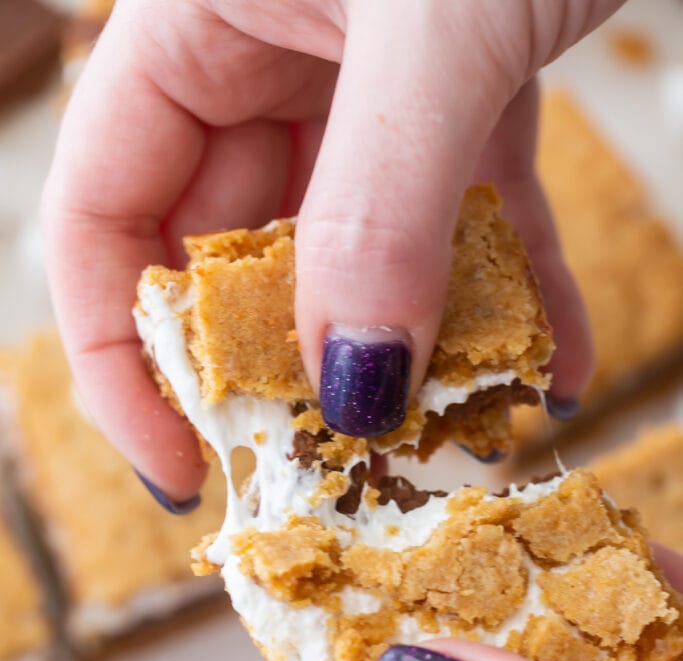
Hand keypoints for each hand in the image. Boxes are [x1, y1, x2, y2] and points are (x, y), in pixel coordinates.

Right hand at [42, 0, 621, 504]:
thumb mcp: (428, 25)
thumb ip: (381, 206)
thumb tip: (355, 387)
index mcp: (191, 25)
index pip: (104, 222)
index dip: (122, 361)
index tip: (180, 466)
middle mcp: (265, 62)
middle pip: (235, 260)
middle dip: (282, 373)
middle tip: (333, 468)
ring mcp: (370, 87)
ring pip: (359, 257)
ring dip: (412, 352)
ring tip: (457, 431)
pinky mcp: (468, 97)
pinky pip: (470, 221)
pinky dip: (511, 295)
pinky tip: (556, 365)